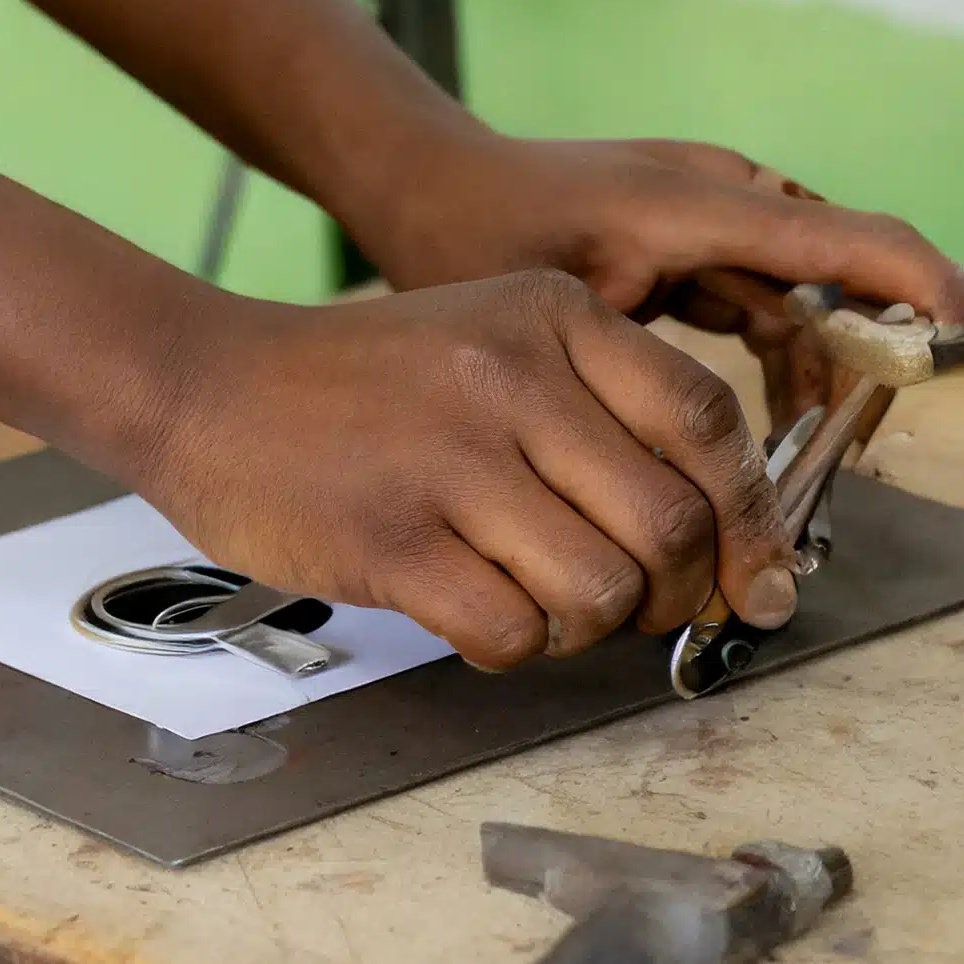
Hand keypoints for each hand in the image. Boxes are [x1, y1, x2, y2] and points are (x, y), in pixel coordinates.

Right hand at [132, 271, 794, 668]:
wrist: (204, 384)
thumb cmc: (360, 382)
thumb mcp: (491, 339)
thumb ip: (600, 409)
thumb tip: (719, 537)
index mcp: (553, 316)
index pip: (708, 423)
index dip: (752, 518)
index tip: (758, 580)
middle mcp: (511, 376)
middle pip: (670, 524)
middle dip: (673, 592)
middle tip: (637, 605)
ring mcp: (451, 460)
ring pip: (602, 591)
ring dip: (586, 624)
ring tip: (536, 598)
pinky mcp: (394, 540)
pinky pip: (514, 633)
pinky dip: (514, 646)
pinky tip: (474, 611)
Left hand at [352, 133, 963, 429]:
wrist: (420, 182)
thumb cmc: (471, 234)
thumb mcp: (561, 308)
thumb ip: (647, 358)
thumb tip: (722, 442)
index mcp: (700, 200)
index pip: (846, 237)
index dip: (916, 287)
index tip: (963, 339)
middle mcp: (721, 193)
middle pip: (836, 270)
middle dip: (864, 355)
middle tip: (861, 448)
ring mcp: (708, 209)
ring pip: (802, 290)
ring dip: (818, 364)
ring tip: (813, 451)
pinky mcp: (690, 234)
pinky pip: (763, 292)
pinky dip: (777, 349)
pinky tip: (767, 418)